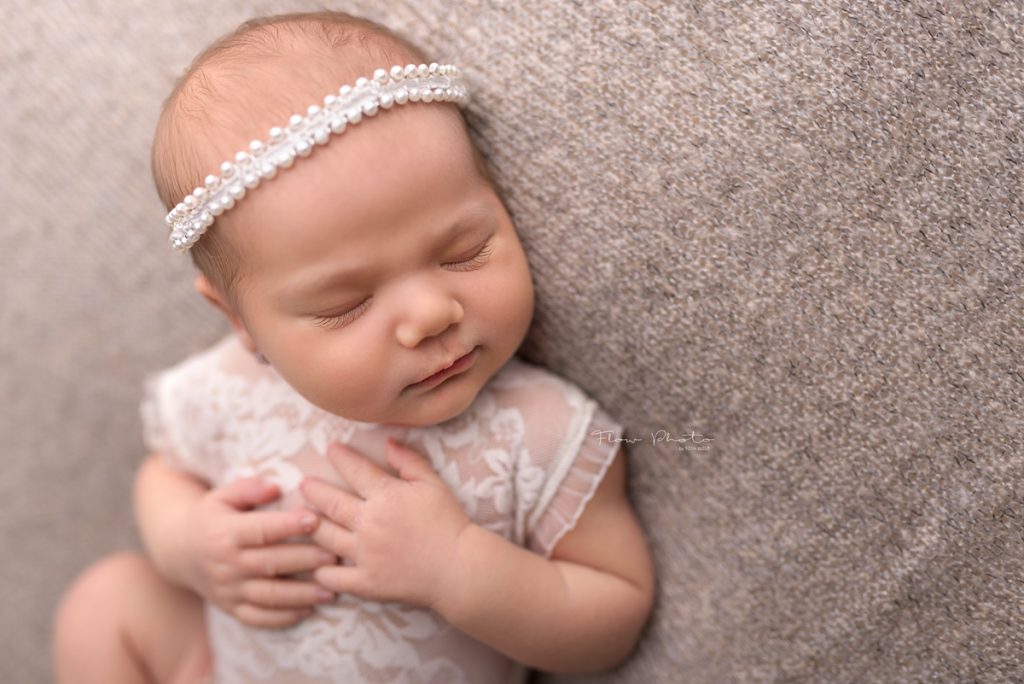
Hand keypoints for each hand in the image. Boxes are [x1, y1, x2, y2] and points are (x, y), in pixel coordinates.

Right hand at [180, 477, 339, 627]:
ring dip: (301, 595)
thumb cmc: (213, 517)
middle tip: (335, 556)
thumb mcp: (222, 495)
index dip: (288, 526)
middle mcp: (225, 565)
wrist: (180, 552)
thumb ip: (248, 488)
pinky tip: (308, 610)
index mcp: (224, 534)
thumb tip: (275, 487)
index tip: (316, 519)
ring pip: (268, 596)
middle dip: (304, 561)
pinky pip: (258, 618)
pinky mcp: (231, 608)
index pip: (260, 530)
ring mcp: (228, 590)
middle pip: (269, 564)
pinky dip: (283, 618)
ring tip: (331, 589)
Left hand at [299, 438, 471, 610]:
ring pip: (325, 536)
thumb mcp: (434, 484)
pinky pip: (334, 576)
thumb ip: (409, 461)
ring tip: (303, 518)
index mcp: (386, 496)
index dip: (341, 457)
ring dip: (311, 524)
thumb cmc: (450, 523)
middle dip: (313, 490)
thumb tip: (388, 441)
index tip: (330, 449)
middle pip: (330, 502)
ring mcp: (364, 554)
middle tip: (303, 483)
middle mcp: (368, 523)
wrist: (459, 568)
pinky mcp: (365, 582)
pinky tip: (317, 564)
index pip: (355, 470)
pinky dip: (322, 570)